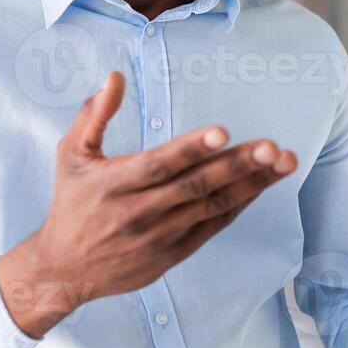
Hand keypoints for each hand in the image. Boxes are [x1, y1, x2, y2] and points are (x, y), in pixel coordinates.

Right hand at [0, 71, 297, 337]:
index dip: (191, 148)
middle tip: (273, 147)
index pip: (159, 164)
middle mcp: (139, 212)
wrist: (64, 270)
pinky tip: (261, 184)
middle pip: (196, 185)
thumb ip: (94, 115)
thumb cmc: (70, 204)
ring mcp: (159, 236)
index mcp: (114, 184)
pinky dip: (239, 205)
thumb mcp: (72, 156)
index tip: (222, 131)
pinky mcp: (173, 254)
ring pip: (213, 206)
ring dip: (251, 184)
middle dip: (238, 165)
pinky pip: (213, 226)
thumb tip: (115, 77)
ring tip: (284, 162)